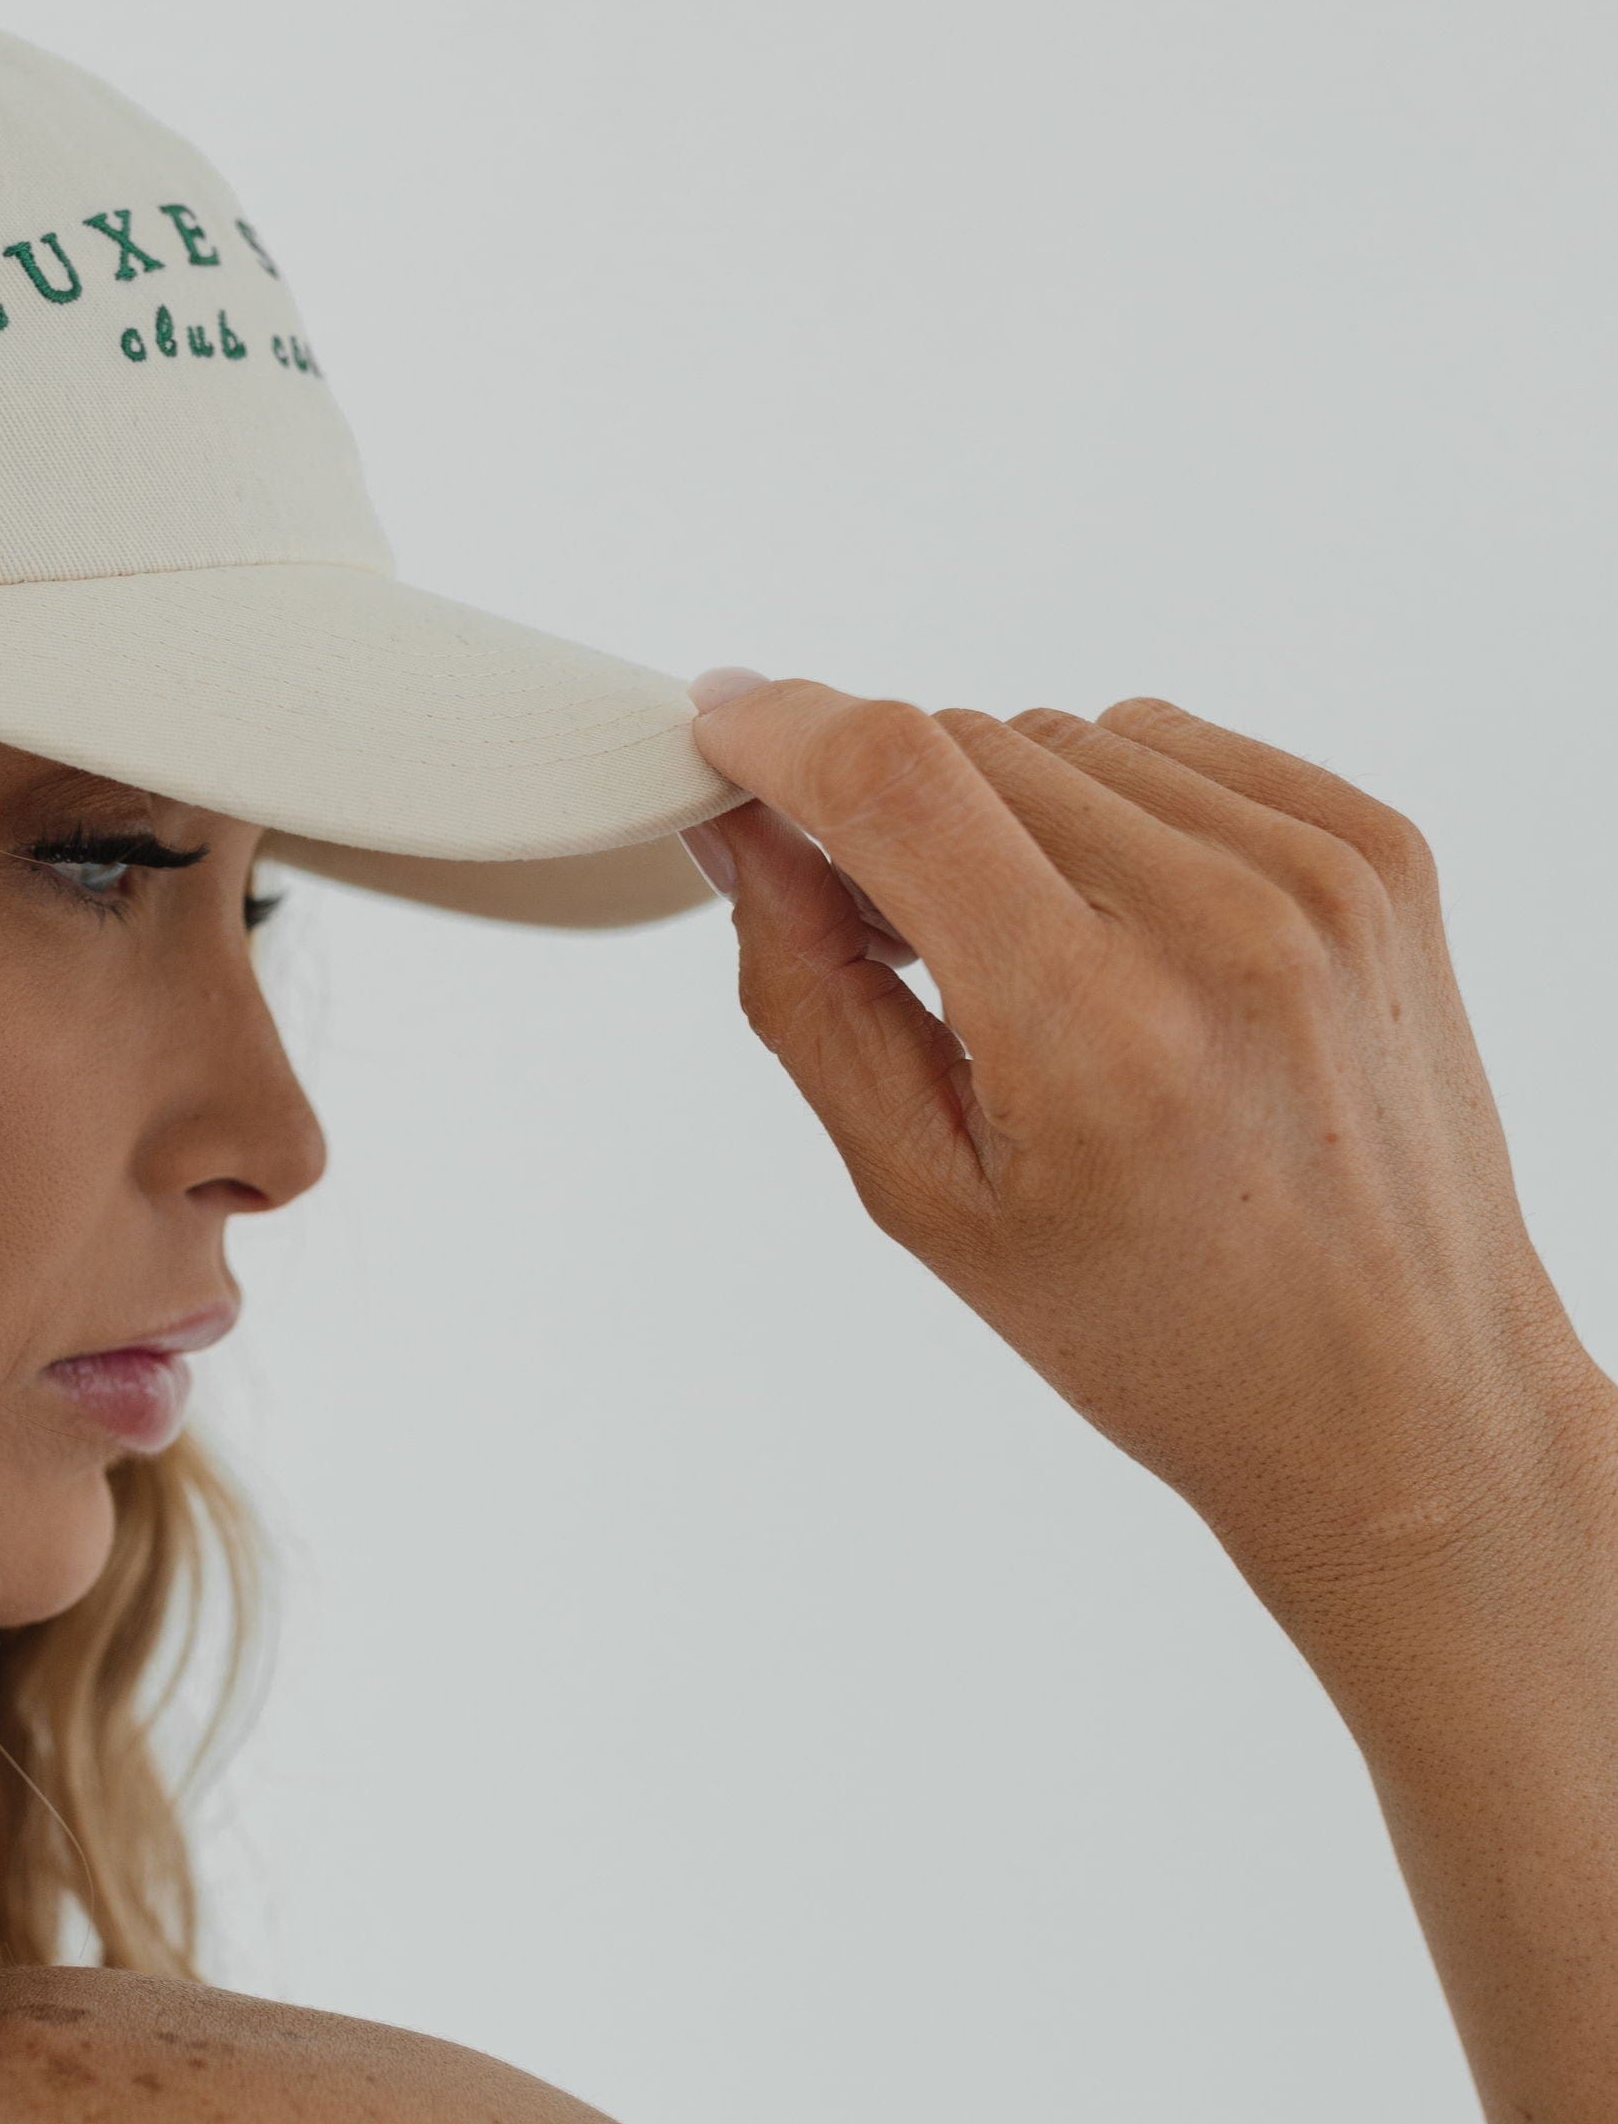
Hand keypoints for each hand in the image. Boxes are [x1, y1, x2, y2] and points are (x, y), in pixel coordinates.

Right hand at [687, 680, 1602, 1606]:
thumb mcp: (928, 1195)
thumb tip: (740, 826)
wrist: (1400, 1398)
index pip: (896, 779)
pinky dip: (1122, 812)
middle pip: (971, 743)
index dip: (781, 728)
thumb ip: (809, 993)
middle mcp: (1220, 928)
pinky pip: (1180, 749)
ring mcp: (1319, 877)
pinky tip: (1135, 938)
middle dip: (892, 812)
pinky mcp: (1382, 851)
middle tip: (893, 936)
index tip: (724, 725)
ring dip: (1012, 814)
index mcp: (1094, 1031)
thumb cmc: (1162, 1329)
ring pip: (1070, 736)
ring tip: (1042, 964)